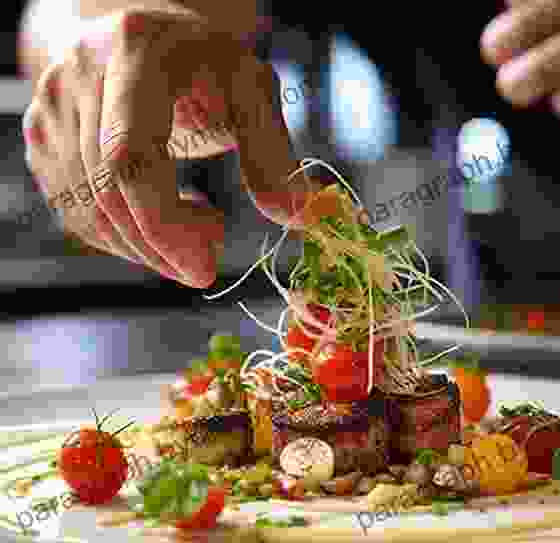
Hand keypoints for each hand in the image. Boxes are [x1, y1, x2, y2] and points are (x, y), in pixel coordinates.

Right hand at [23, 8, 308, 287]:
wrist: (146, 38)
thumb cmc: (203, 63)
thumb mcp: (251, 92)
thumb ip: (274, 156)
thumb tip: (303, 218)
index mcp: (135, 54)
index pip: (131, 159)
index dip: (164, 227)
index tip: (203, 271)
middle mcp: (77, 76)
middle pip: (108, 197)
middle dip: (162, 249)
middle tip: (208, 256)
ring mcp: (50, 109)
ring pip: (87, 214)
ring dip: (146, 248)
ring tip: (192, 224)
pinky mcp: (41, 139)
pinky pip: (76, 214)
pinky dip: (122, 238)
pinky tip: (159, 218)